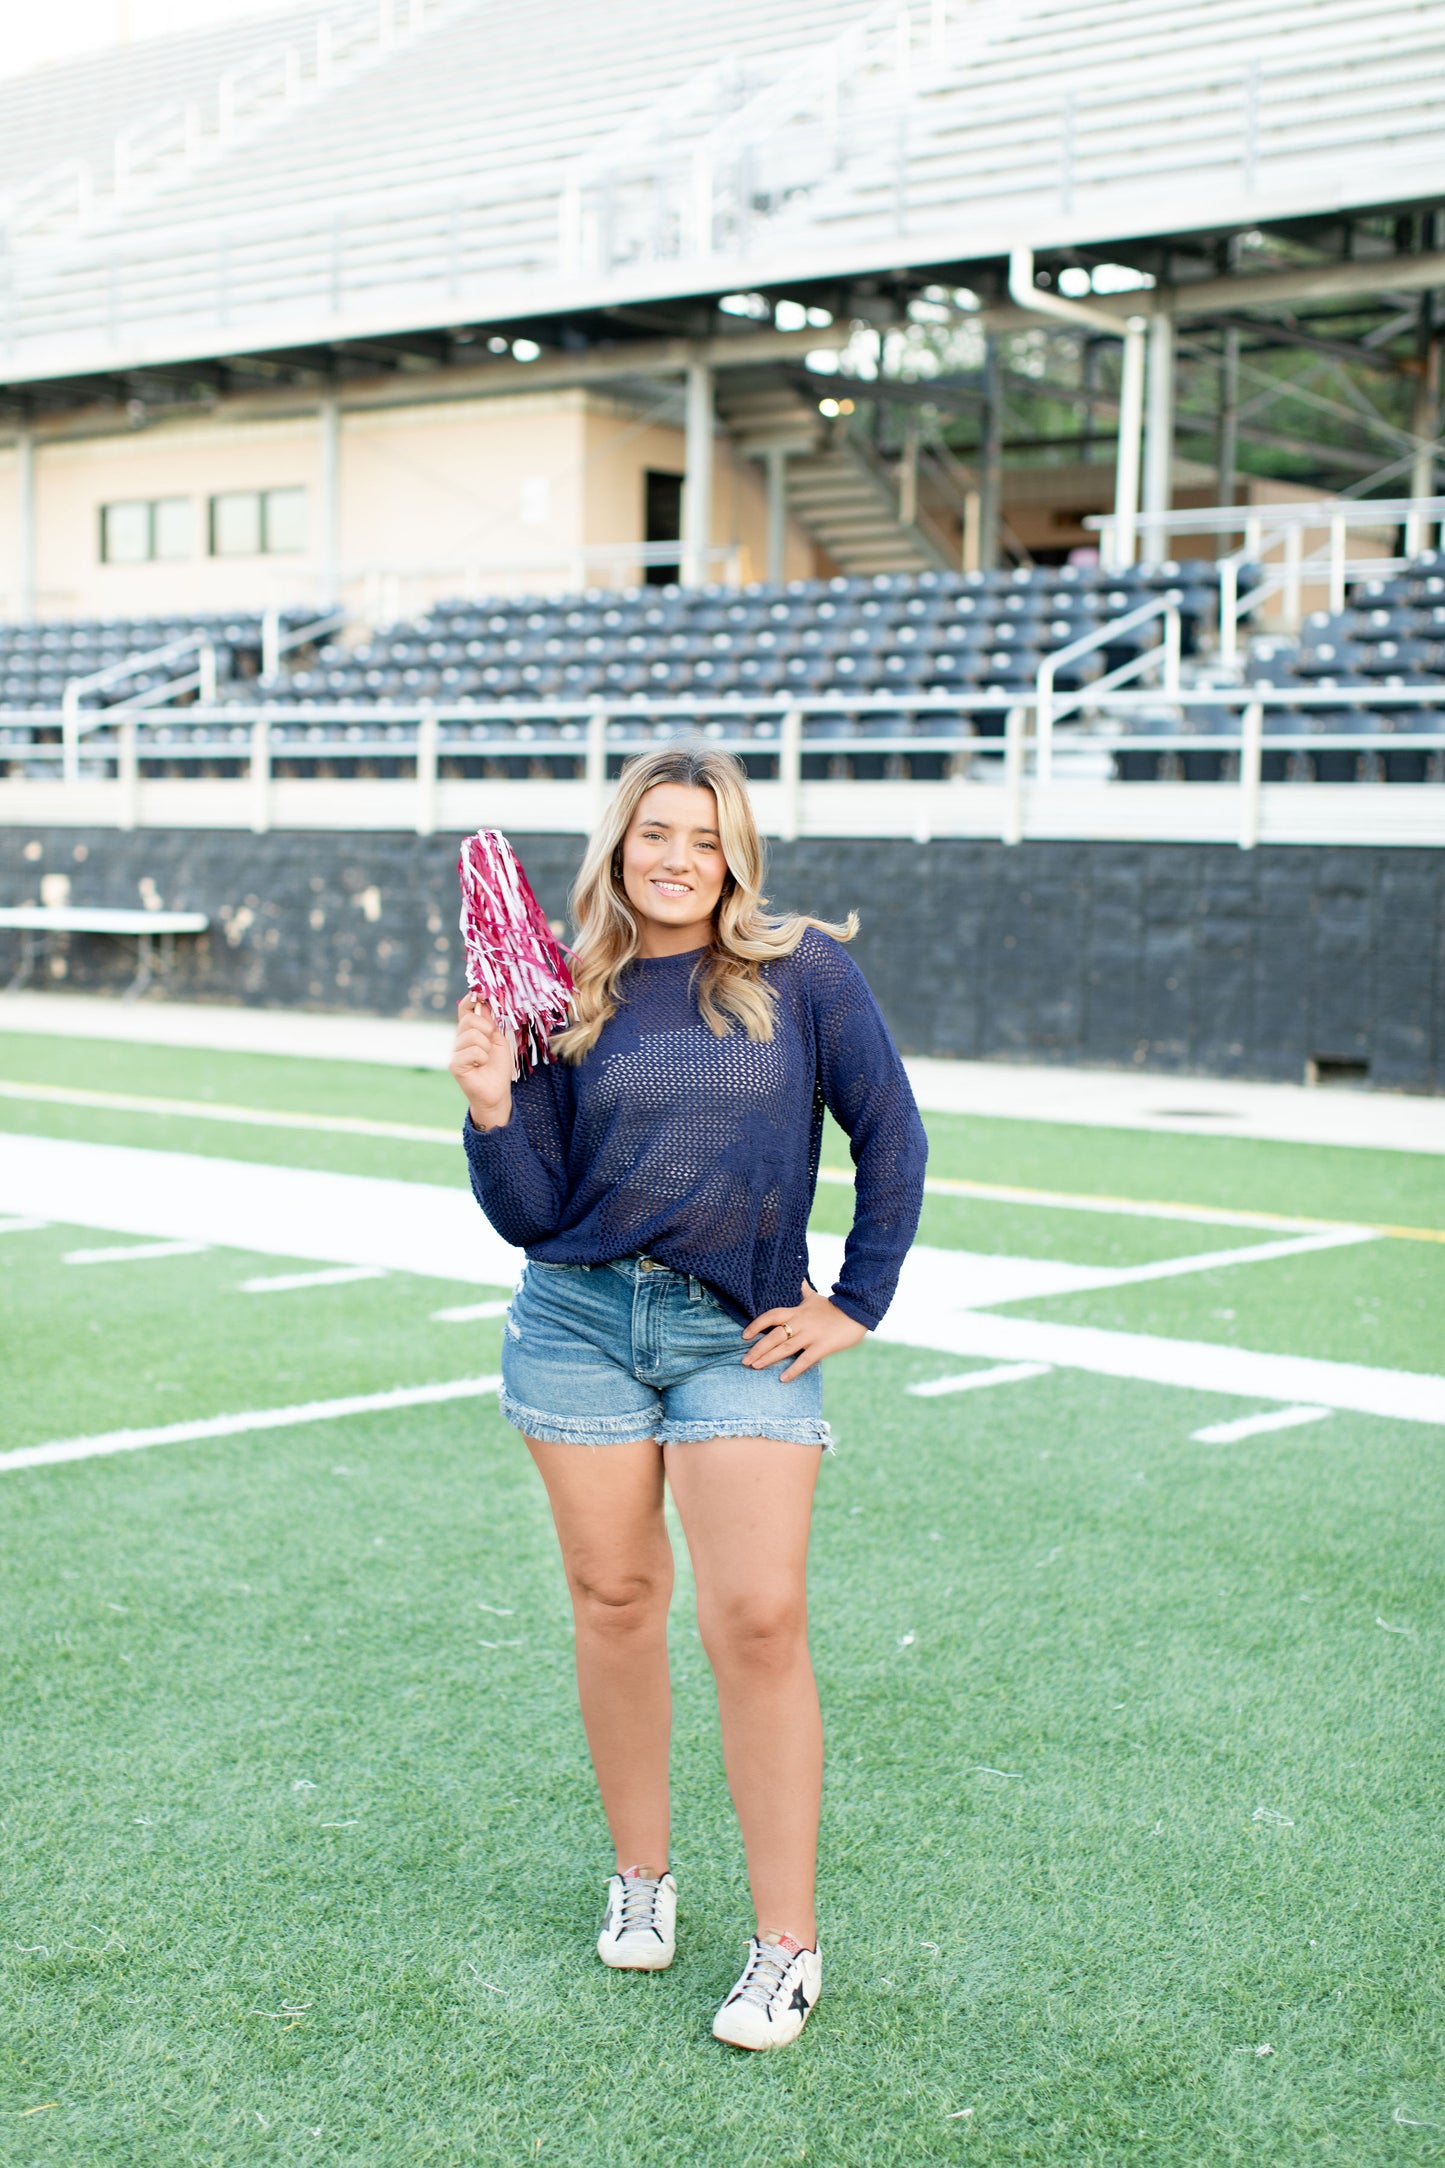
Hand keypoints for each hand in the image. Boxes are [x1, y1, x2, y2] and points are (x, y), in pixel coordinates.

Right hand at [449, 995, 515, 1129]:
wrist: (497, 1092)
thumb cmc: (498, 1067)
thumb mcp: (498, 1040)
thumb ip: (489, 1023)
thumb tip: (483, 1002)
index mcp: (469, 1032)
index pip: (465, 1009)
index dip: (471, 999)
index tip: (480, 992)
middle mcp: (459, 1040)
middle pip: (470, 1020)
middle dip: (487, 1029)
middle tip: (491, 1044)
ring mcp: (455, 1052)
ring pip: (473, 1035)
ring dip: (487, 1047)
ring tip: (486, 1059)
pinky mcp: (455, 1065)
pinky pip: (473, 1051)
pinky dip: (482, 1058)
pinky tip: (480, 1067)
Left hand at [742, 1280, 866, 1381]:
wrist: (857, 1311)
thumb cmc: (833, 1306)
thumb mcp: (814, 1296)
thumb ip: (803, 1290)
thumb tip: (798, 1276)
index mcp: (797, 1311)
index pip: (771, 1316)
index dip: (756, 1325)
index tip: (744, 1335)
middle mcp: (801, 1323)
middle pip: (774, 1335)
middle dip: (758, 1348)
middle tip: (744, 1360)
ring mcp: (811, 1335)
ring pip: (785, 1348)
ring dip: (768, 1358)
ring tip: (755, 1367)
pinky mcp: (823, 1346)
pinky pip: (805, 1360)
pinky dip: (793, 1370)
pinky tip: (782, 1378)